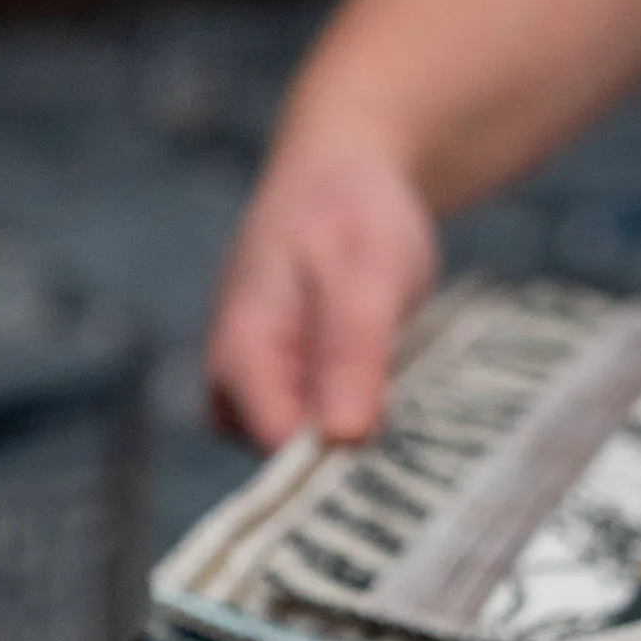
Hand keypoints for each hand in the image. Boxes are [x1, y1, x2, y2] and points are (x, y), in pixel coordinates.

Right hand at [205, 137, 437, 450]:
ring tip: (398, 383)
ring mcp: (254, 393)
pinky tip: (389, 389)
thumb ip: (352, 355)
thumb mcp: (367, 274)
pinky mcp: (283, 394)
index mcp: (239, 354)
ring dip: (357, 434)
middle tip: (408, 415)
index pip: (276, 449)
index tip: (393, 460)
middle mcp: (232, 386)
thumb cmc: (350, 212)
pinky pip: (318, 433)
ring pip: (306, 453)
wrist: (342, 174)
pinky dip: (356, 419)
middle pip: (286, 463)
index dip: (333, 465)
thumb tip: (340, 438)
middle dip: (347, 452)